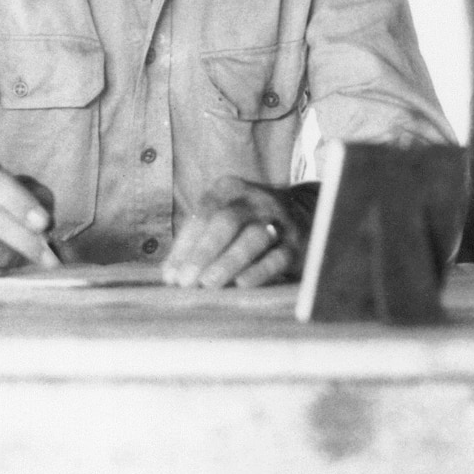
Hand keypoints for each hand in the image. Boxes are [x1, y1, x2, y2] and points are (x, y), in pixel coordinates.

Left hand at [163, 177, 301, 288]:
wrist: (304, 213)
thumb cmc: (248, 222)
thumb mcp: (224, 216)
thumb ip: (197, 240)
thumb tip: (170, 274)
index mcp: (230, 189)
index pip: (203, 215)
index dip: (184, 247)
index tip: (170, 276)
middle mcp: (255, 200)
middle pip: (227, 221)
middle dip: (204, 251)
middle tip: (186, 281)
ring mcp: (279, 220)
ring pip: (253, 237)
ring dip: (228, 261)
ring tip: (208, 284)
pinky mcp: (297, 244)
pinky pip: (277, 256)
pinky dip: (259, 271)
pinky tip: (241, 284)